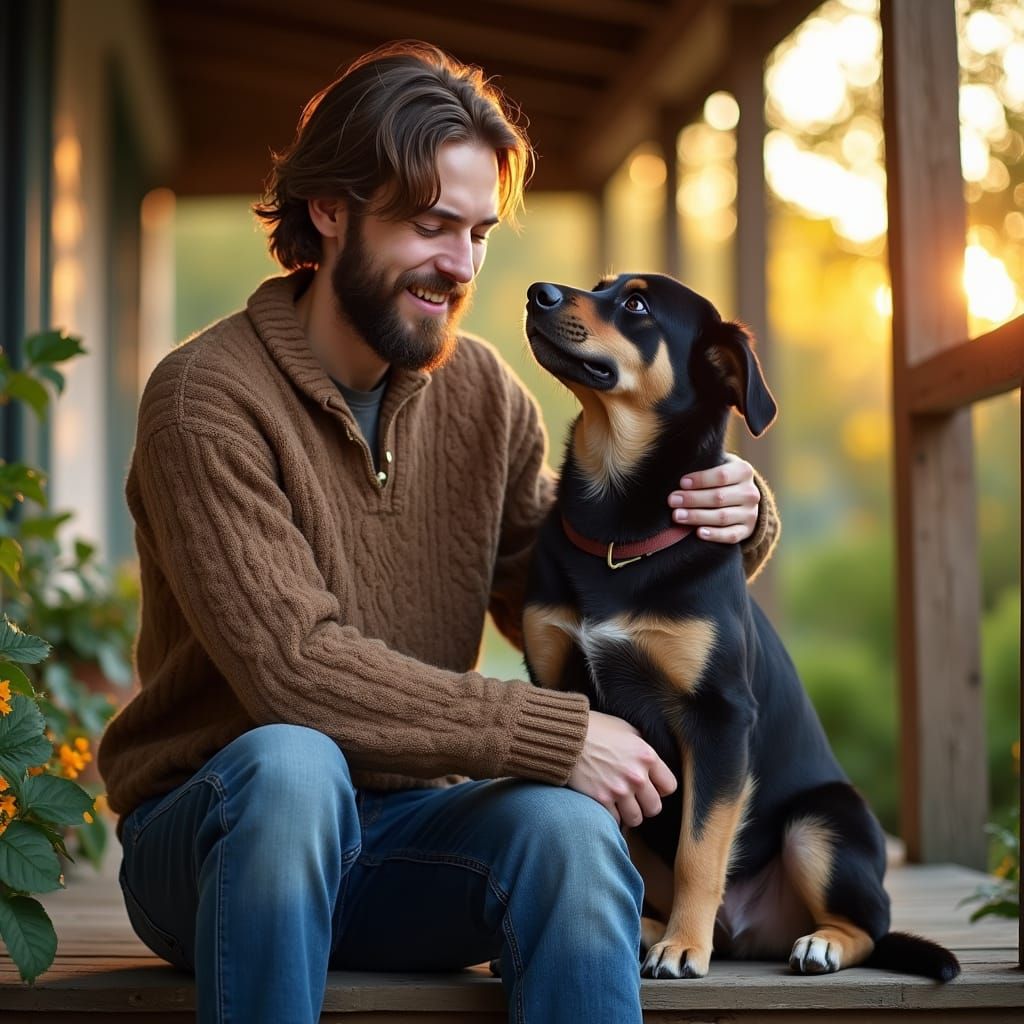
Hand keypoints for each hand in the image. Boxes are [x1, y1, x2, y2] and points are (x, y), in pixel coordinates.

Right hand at [567, 711, 676, 826]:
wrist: (566, 736)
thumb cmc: (595, 729)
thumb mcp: (625, 729)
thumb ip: (641, 746)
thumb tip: (648, 760)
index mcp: (647, 756)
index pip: (669, 786)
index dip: (660, 788)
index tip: (651, 786)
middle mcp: (637, 776)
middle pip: (654, 807)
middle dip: (645, 804)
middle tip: (635, 799)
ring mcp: (619, 789)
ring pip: (637, 818)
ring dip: (629, 813)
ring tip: (621, 805)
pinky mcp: (601, 799)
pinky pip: (616, 820)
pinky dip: (612, 816)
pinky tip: (607, 806)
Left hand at [667, 452, 759, 543]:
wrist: (743, 499)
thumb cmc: (721, 480)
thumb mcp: (718, 466)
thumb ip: (704, 467)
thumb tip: (677, 473)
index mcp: (744, 471)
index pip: (721, 476)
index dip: (701, 480)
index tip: (681, 483)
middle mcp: (750, 493)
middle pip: (719, 497)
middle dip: (693, 499)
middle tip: (672, 501)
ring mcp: (750, 514)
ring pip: (722, 517)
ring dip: (697, 517)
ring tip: (677, 515)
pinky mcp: (747, 531)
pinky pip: (731, 535)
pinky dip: (714, 535)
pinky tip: (698, 533)